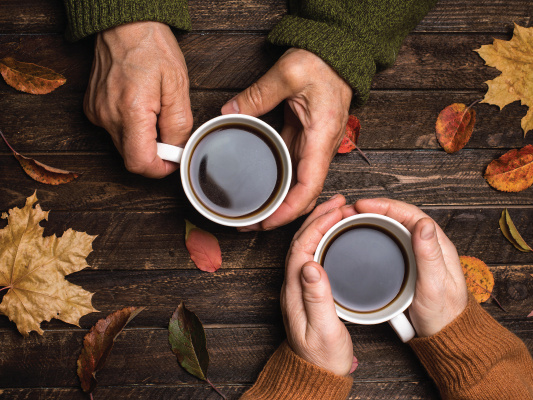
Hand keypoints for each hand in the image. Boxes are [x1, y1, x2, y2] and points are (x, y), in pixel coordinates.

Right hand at [84, 21, 192, 177]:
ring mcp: (97, 113)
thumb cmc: (152, 48)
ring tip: (154, 111)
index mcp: (131, 111)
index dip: (160, 169)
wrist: (124, 25)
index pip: (140, 163)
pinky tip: (139, 105)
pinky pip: (115, 131)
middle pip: (132, 157)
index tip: (173, 160)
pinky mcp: (92, 109)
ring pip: (124, 145)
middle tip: (169, 131)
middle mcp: (108, 116)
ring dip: (143, 139)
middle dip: (155, 153)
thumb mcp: (178, 85)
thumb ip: (179, 124)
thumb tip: (177, 150)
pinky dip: (131, 127)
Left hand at [221, 48, 351, 229]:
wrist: (338, 55)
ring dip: (279, 203)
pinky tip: (263, 190)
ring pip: (299, 185)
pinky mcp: (306, 140)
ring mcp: (313, 146)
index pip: (310, 185)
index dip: (291, 209)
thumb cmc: (323, 63)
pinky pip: (294, 170)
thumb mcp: (288, 73)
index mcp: (321, 137)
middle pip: (305, 194)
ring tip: (253, 212)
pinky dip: (280, 186)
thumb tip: (229, 113)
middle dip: (281, 215)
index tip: (269, 221)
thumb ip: (258, 95)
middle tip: (251, 223)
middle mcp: (321, 148)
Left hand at [281, 194, 353, 375]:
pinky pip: (312, 253)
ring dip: (320, 224)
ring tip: (338, 210)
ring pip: (306, 245)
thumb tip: (310, 265)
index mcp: (294, 290)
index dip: (318, 224)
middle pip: (301, 240)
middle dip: (319, 216)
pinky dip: (323, 237)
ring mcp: (299, 285)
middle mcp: (292, 284)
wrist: (315, 372)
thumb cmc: (322, 356)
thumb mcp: (324, 330)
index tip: (337, 209)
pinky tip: (334, 233)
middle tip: (340, 201)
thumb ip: (317, 298)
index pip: (302, 246)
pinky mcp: (307, 288)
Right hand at [353, 198, 468, 336]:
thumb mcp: (436, 284)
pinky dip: (370, 236)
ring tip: (348, 219)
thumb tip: (423, 223)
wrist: (443, 334)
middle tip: (347, 211)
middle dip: (371, 209)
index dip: (384, 205)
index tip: (362, 205)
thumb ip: (429, 254)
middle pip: (395, 217)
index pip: (408, 213)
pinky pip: (385, 243)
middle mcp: (423, 244)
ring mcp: (412, 254)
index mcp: (435, 242)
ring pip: (389, 228)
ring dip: (368, 221)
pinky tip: (357, 238)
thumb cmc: (444, 312)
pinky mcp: (403, 265)